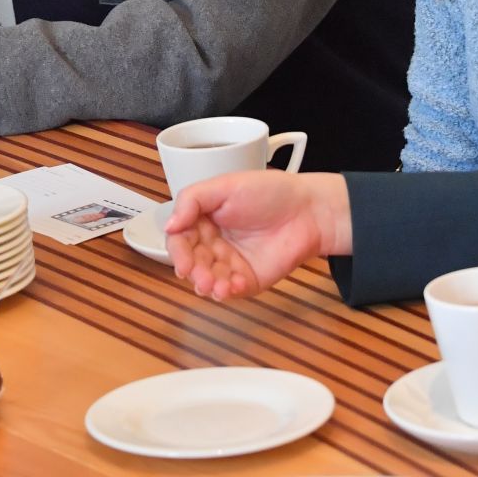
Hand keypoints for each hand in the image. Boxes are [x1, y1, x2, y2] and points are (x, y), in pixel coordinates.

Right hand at [165, 171, 352, 299]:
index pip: (180, 238)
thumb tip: (169, 225)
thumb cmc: (270, 191)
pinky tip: (231, 287)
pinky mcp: (248, 280)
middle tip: (198, 275)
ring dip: (207, 285)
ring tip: (215, 285)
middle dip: (192, 272)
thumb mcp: (225, 185)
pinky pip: (231, 291)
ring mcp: (231, 263)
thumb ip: (192, 200)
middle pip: (191, 262)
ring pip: (207, 280)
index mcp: (204, 219)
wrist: (309, 210)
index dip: (177, 251)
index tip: (182, 260)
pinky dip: (227, 292)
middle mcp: (214, 242)